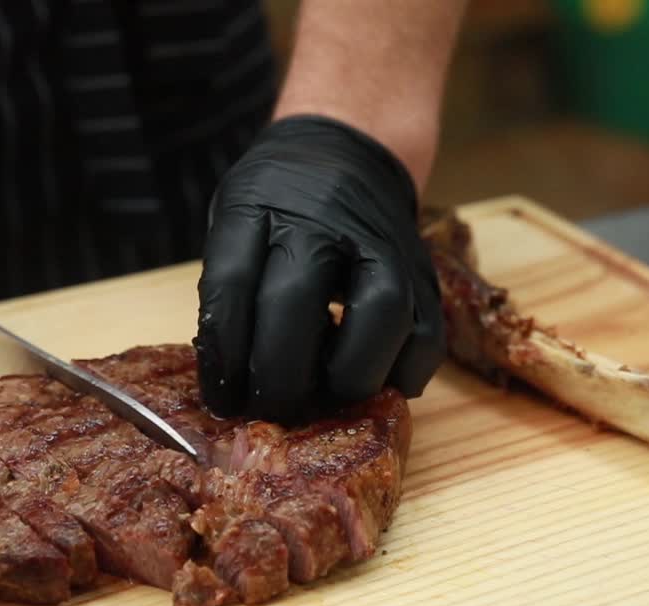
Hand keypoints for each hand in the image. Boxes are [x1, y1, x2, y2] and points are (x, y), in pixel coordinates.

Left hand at [194, 114, 444, 422]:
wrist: (348, 153)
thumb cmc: (277, 206)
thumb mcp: (235, 222)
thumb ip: (229, 291)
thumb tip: (230, 383)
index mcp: (257, 206)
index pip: (231, 285)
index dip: (224, 355)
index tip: (223, 396)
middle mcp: (321, 220)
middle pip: (296, 302)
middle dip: (278, 378)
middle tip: (270, 410)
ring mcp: (382, 243)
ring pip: (380, 315)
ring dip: (348, 378)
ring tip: (325, 399)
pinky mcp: (425, 272)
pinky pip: (425, 337)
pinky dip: (400, 377)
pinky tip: (370, 385)